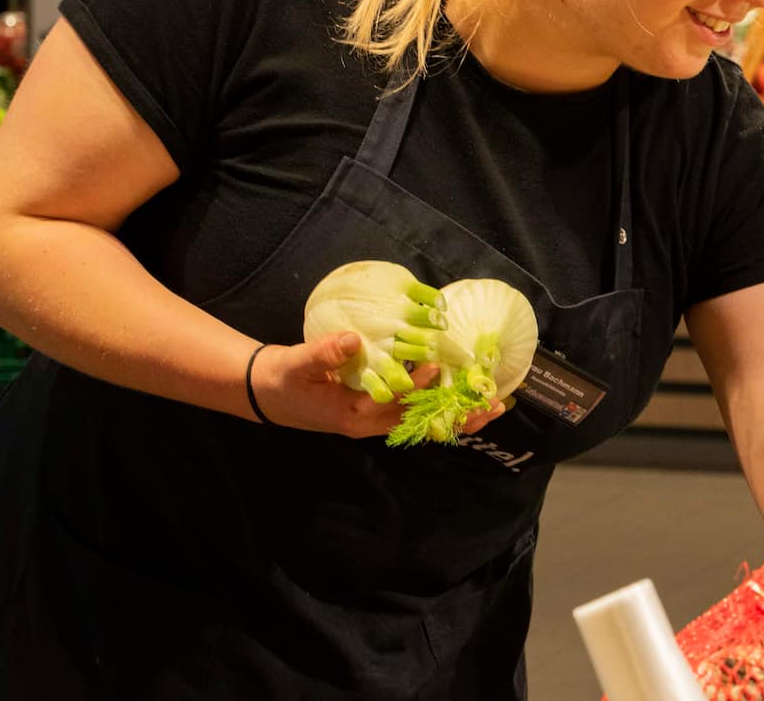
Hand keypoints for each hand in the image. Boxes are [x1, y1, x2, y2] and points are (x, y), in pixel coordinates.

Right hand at [250, 334, 508, 438]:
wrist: (269, 392)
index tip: (440, 367)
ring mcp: (376, 420)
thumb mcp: (298, 365)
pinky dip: (442, 406)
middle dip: (457, 415)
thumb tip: (353, 339)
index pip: (395, 405)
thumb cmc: (285, 380)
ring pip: (424, 422)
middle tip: (493, 404)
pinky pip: (417, 413)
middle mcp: (370, 423)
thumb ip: (324, 354)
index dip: (419, 388)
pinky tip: (465, 397)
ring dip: (458, 415)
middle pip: (421, 423)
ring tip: (493, 406)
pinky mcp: (379, 411)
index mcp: (354, 416)